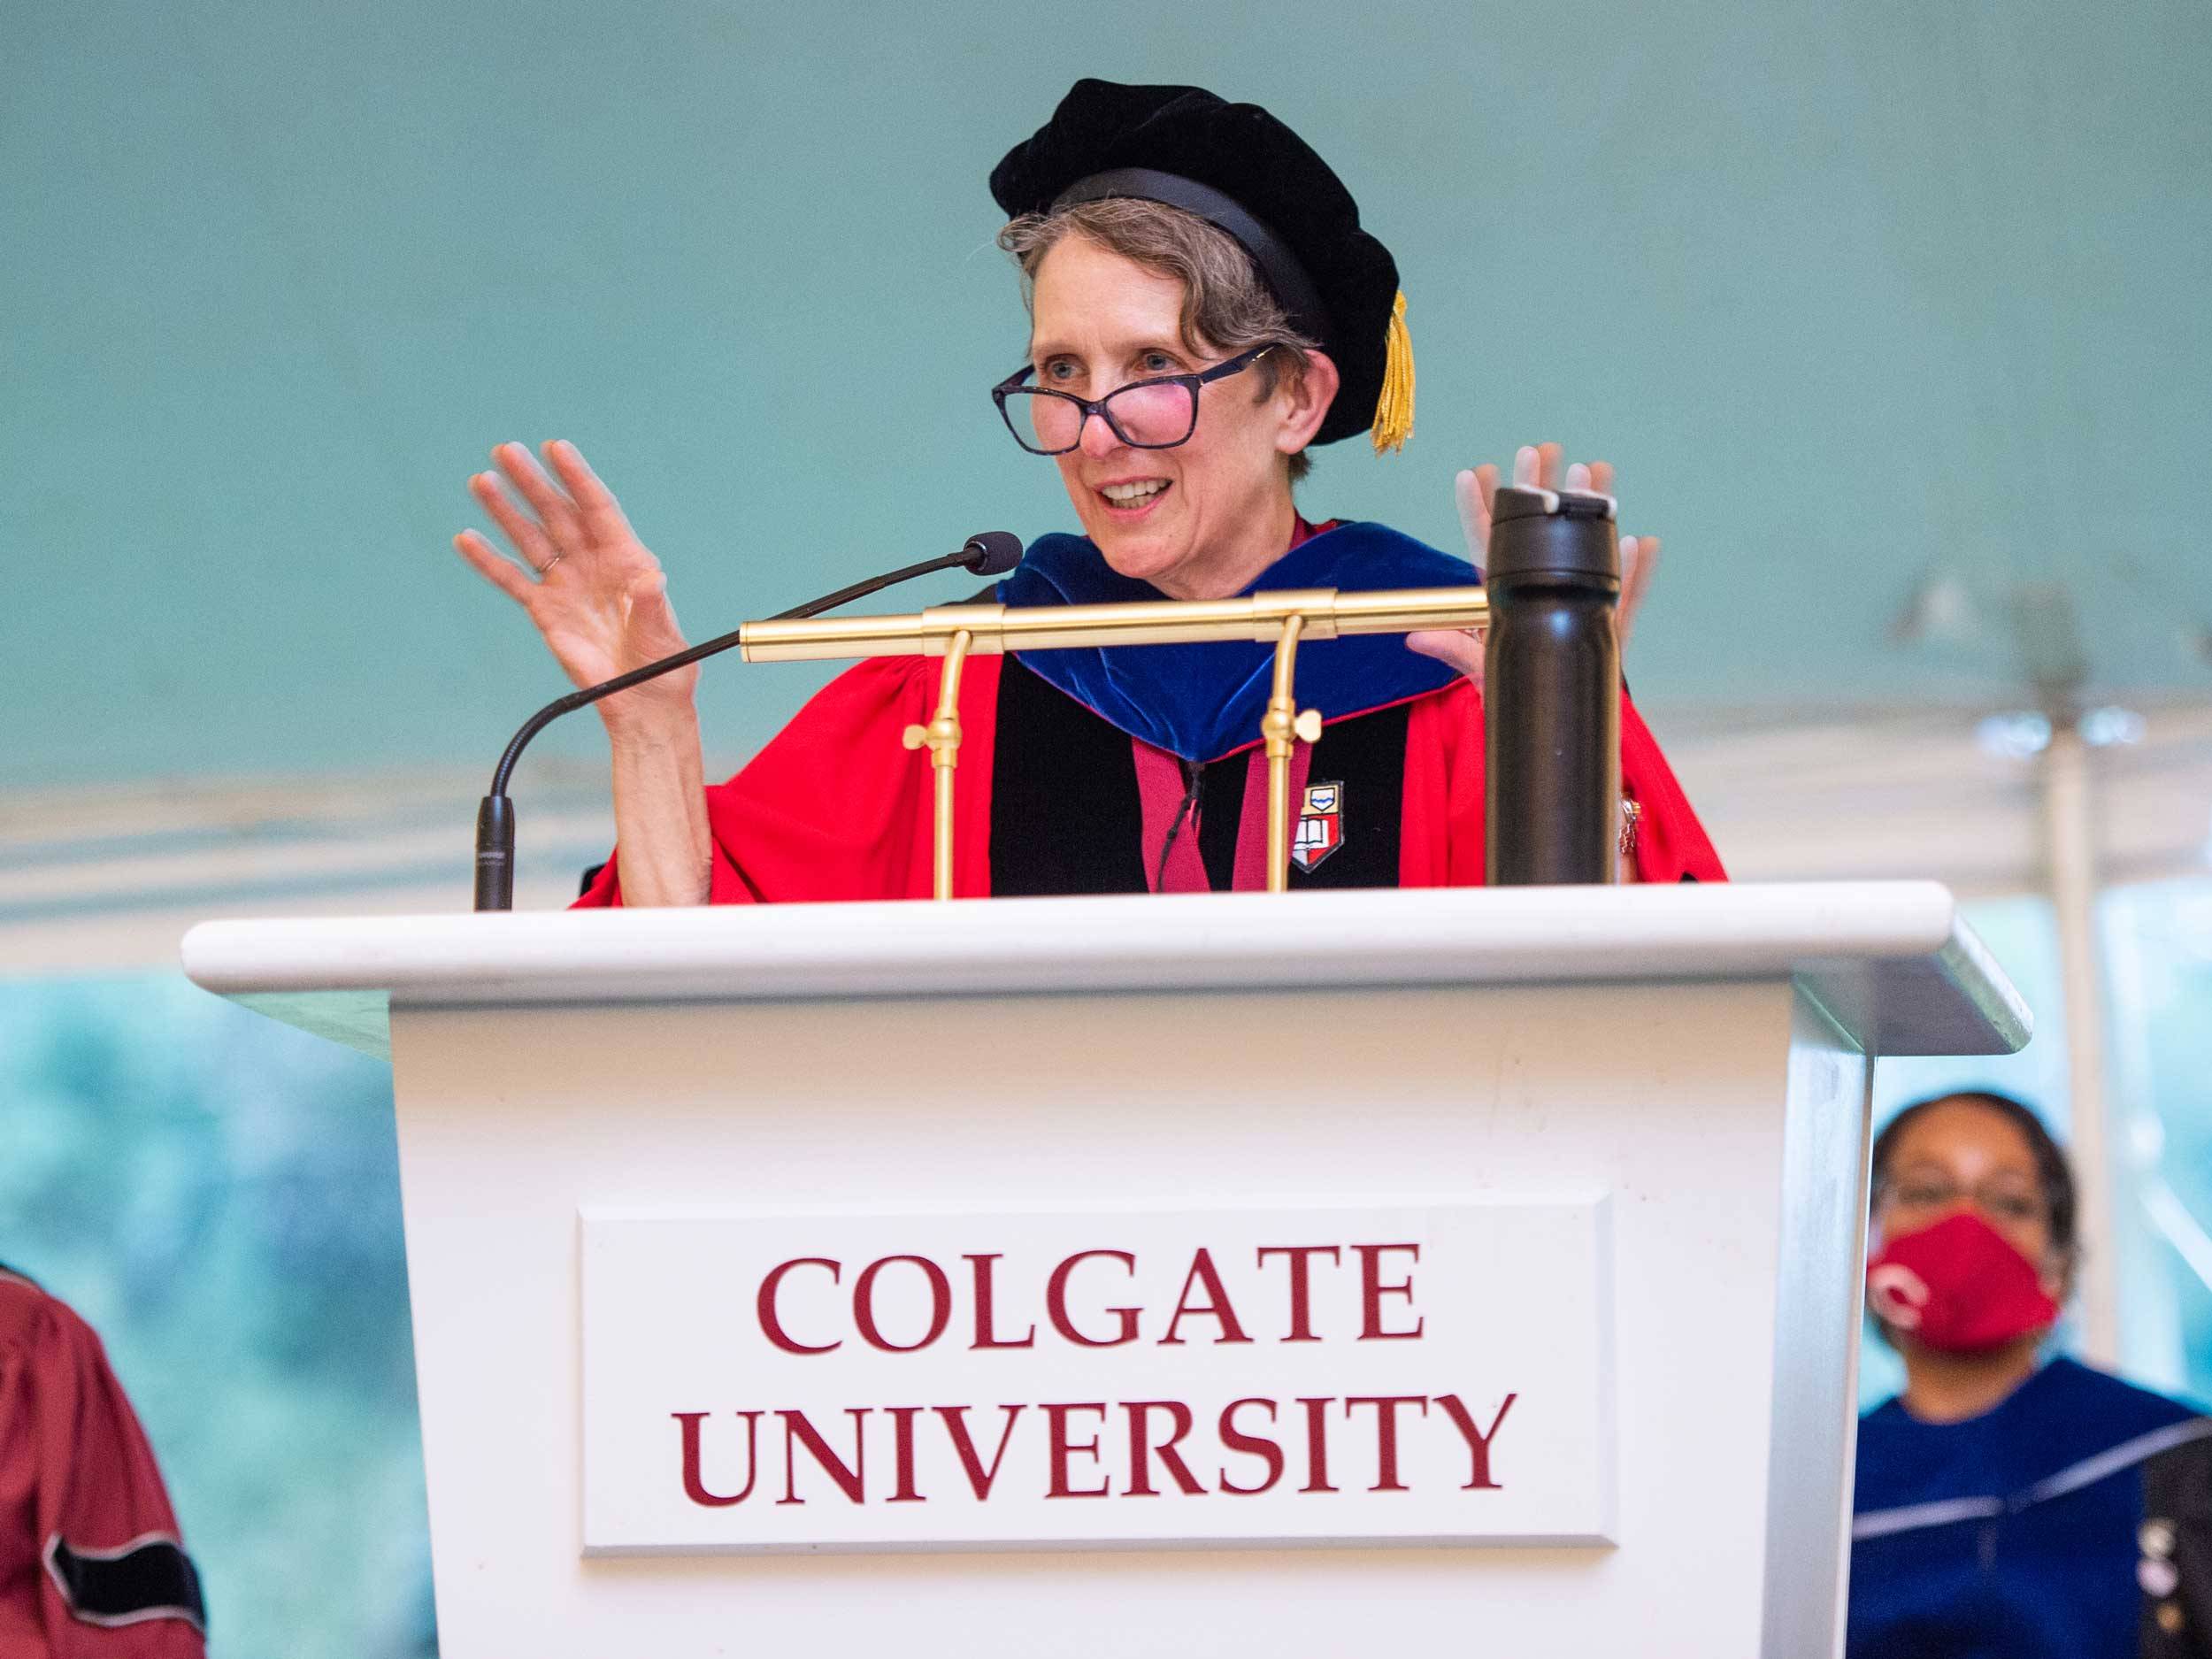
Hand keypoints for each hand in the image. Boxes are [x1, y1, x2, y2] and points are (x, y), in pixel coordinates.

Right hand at [454, 440, 695, 728]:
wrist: (642, 700)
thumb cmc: (663, 664)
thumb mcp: (662, 633)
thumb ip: (650, 605)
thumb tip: (652, 580)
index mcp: (627, 558)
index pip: (598, 507)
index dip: (577, 477)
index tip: (556, 448)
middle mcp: (593, 562)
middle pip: (558, 513)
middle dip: (533, 482)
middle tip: (507, 451)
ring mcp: (566, 583)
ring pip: (531, 537)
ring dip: (506, 510)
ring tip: (482, 481)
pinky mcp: (544, 609)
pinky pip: (512, 579)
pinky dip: (488, 560)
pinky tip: (466, 539)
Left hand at [1406, 442, 1662, 686]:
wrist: (1558, 712)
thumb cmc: (1517, 683)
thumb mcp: (1479, 666)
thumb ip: (1452, 650)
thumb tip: (1414, 638)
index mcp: (1507, 592)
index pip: (1489, 543)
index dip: (1479, 509)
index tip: (1474, 472)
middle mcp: (1542, 586)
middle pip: (1540, 530)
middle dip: (1541, 488)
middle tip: (1543, 450)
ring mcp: (1578, 599)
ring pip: (1587, 547)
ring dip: (1592, 512)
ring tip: (1596, 472)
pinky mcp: (1609, 624)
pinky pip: (1626, 596)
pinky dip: (1636, 573)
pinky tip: (1641, 543)